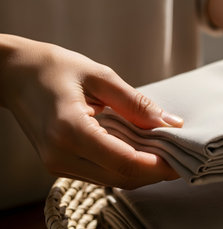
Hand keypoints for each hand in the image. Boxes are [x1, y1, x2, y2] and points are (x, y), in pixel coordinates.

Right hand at [0, 34, 182, 188]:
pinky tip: (140, 153)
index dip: (157, 165)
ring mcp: (56, 164)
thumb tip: (170, 123)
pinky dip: (125, 167)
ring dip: (141, 172)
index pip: (124, 161)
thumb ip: (136, 103)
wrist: (13, 74)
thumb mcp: (99, 76)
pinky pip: (100, 174)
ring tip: (164, 154)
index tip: (181, 158)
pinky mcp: (59, 164)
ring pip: (112, 181)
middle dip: (154, 172)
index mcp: (70, 130)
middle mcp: (60, 155)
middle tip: (179, 158)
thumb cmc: (54, 68)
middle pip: (121, 178)